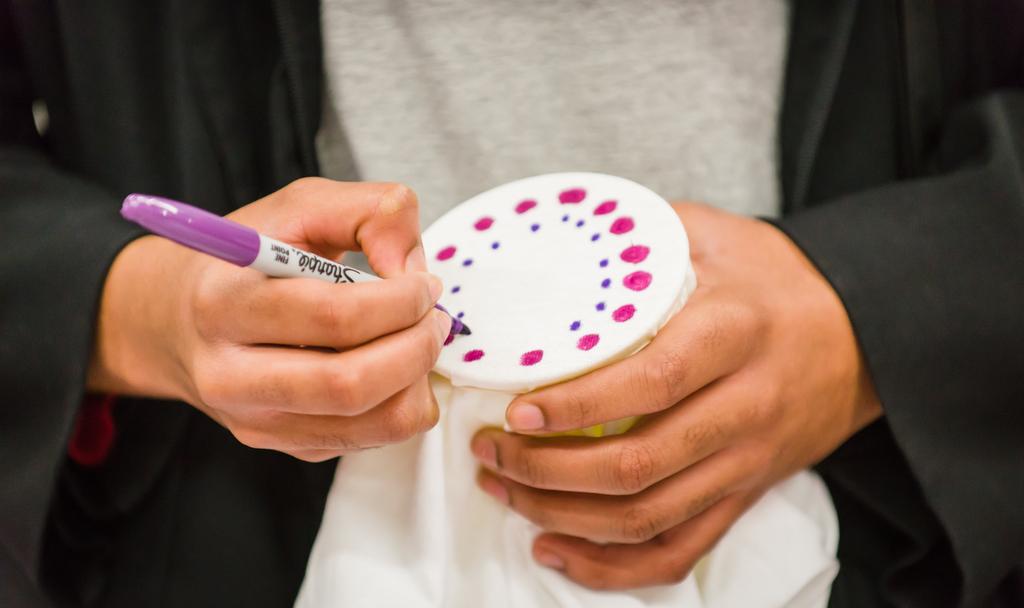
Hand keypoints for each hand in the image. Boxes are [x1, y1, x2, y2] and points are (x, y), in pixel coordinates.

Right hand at [88, 178, 451, 460]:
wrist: (172, 319)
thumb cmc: (244, 259)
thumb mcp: (299, 206)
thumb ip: (370, 211)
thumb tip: (413, 268)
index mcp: (225, 303)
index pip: (335, 317)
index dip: (401, 301)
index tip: (423, 284)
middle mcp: (230, 375)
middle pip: (352, 384)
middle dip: (417, 348)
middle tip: (434, 318)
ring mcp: (254, 420)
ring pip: (370, 424)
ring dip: (418, 382)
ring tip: (420, 341)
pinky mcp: (280, 445)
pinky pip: (367, 440)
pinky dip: (402, 404)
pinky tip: (393, 366)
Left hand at [470, 203, 881, 588]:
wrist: (860, 331)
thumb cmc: (775, 279)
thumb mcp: (717, 235)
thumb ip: (645, 234)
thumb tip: (561, 232)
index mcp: (734, 335)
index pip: (654, 383)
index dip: (581, 406)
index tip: (518, 408)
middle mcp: (744, 407)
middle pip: (639, 465)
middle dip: (548, 470)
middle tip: (491, 451)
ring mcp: (745, 462)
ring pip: (648, 516)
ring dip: (564, 515)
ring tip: (505, 492)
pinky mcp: (744, 495)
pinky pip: (680, 551)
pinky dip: (613, 567)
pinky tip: (557, 549)